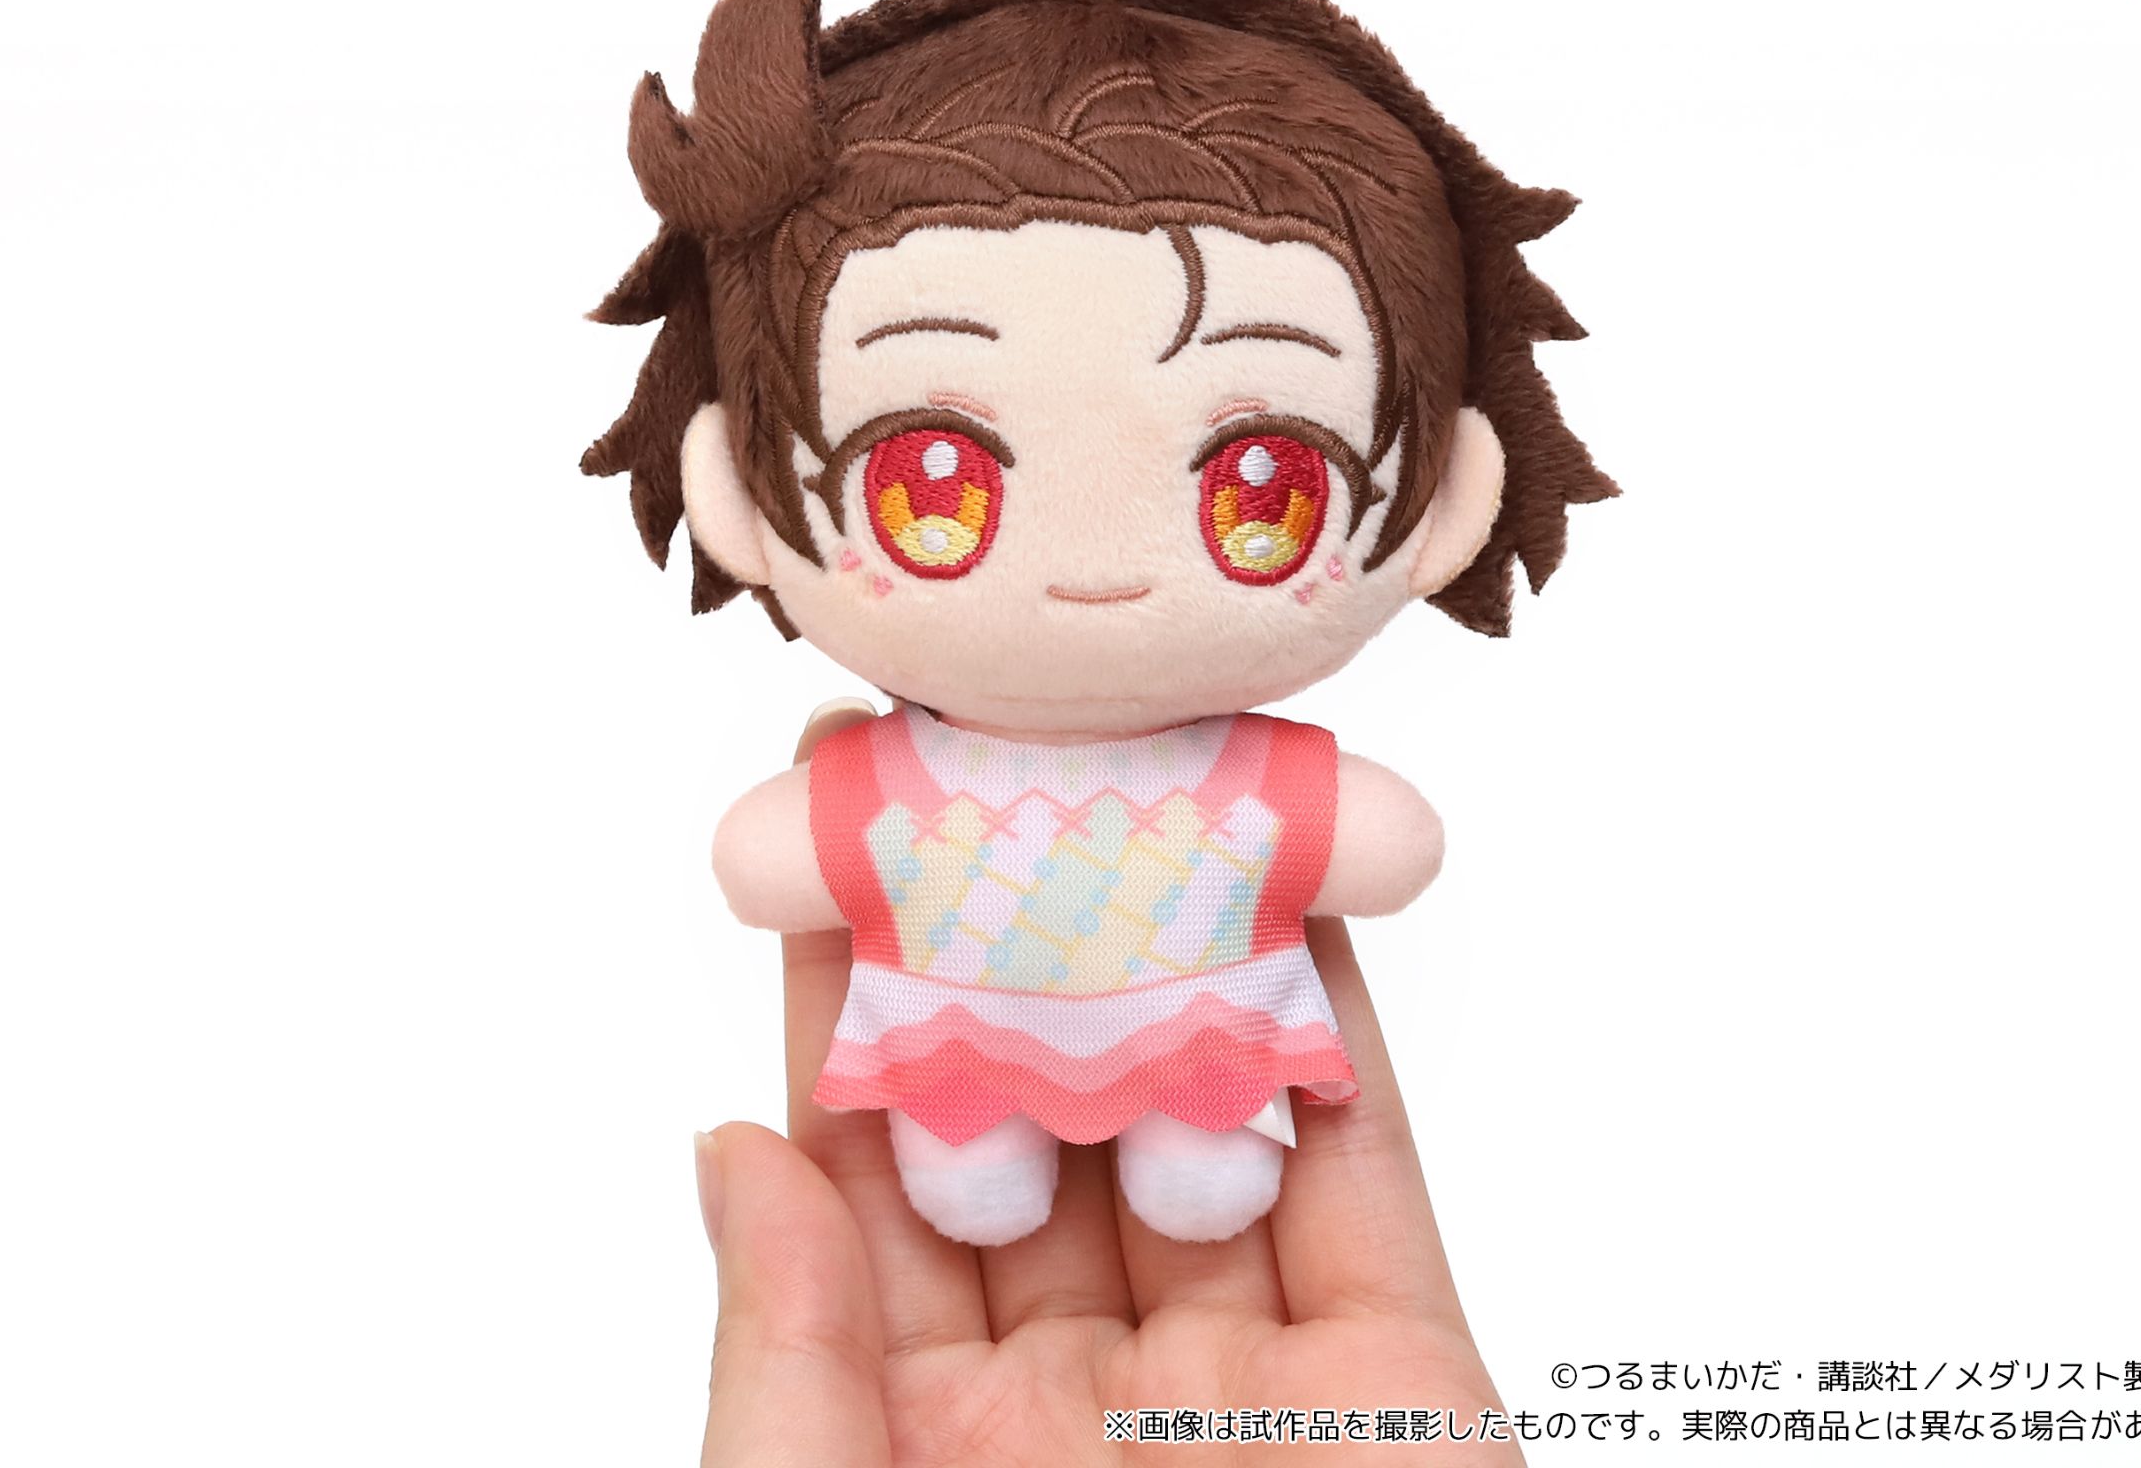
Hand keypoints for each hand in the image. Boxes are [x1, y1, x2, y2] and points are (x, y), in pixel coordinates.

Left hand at [697, 704, 1514, 1465]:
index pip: (871, 1168)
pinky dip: (1330, 1018)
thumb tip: (731, 1147)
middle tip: (979, 741)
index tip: (814, 827)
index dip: (846, 995)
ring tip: (1121, 761)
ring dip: (1169, 936)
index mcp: (920, 1444)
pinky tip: (1283, 885)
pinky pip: (1363, 1160)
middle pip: (1040, 1107)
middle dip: (1012, 923)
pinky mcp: (1409, 1379)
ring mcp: (1251, 1378)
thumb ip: (785, 1380)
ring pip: (1201, 1101)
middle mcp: (1081, 1394)